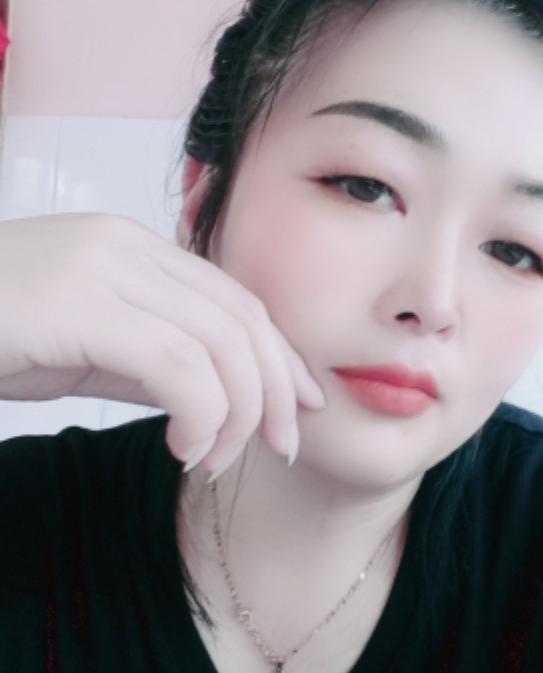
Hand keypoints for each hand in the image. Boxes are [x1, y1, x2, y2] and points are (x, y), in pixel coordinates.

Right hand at [0, 214, 324, 472]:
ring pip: (218, 341)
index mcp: (136, 252)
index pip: (237, 302)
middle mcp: (127, 246)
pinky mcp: (76, 300)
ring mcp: (101, 266)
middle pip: (241, 318)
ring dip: (239, 411)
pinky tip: (186, 448)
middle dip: (276, 388)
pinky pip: (176, 361)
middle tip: (283, 445)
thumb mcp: (86, 352)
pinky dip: (201, 412)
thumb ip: (152, 363)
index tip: (302, 402)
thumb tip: (212, 399)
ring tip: (218, 460)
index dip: (280, 355)